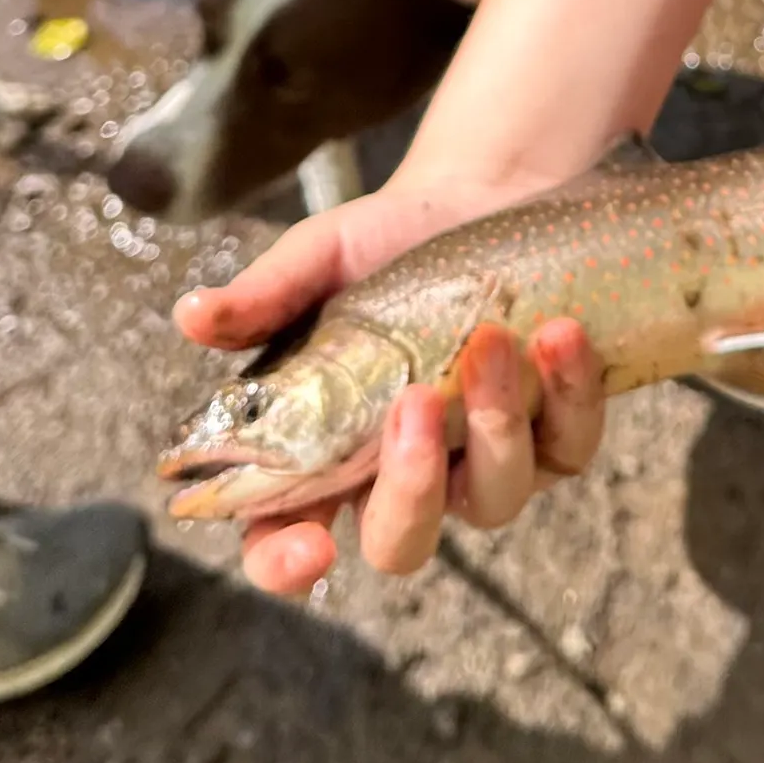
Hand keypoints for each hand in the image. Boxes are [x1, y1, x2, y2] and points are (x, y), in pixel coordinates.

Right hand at [174, 177, 605, 595]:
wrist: (478, 199)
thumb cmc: (383, 246)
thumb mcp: (319, 259)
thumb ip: (264, 295)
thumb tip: (191, 314)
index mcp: (326, 453)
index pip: (287, 540)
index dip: (287, 562)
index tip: (305, 548)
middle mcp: (406, 474)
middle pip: (403, 543)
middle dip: (411, 488)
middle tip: (415, 402)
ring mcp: (486, 460)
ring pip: (497, 497)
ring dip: (500, 425)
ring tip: (496, 339)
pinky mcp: (558, 430)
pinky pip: (572, 445)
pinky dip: (571, 394)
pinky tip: (561, 333)